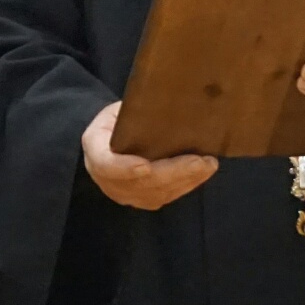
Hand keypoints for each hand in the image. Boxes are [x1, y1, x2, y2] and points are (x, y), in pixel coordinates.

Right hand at [82, 102, 218, 209]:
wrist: (108, 139)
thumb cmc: (116, 119)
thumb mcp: (118, 109)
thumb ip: (135, 114)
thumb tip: (168, 104)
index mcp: (95, 150)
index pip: (106, 165)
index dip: (125, 168)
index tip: (144, 166)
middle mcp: (106, 179)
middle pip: (139, 184)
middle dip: (172, 173)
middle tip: (199, 162)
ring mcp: (123, 193)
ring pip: (154, 194)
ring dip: (184, 181)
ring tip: (208, 165)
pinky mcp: (140, 199)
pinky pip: (164, 197)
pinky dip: (185, 186)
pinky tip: (202, 173)